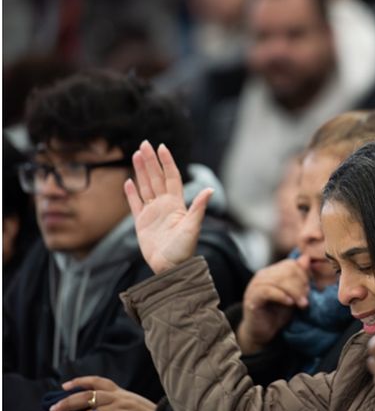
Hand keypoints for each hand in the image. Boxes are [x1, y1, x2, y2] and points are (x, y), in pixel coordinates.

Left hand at [49, 376, 155, 410]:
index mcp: (120, 393)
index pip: (98, 382)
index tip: (65, 386)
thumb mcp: (129, 404)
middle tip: (54, 409)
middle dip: (68, 402)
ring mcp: (120, 409)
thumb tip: (87, 409)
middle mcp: (119, 398)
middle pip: (88, 395)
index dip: (80, 382)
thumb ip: (112, 403)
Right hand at [124, 141, 212, 273]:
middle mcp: (164, 205)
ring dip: (141, 171)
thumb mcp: (193, 227)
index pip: (171, 177)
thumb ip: (199, 207)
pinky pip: (135, 204)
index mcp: (176, 203)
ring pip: (145, 187)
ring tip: (136, 155)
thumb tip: (210, 189)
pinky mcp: (141, 223)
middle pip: (156, 178)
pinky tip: (128, 181)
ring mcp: (152, 213)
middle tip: (144, 143)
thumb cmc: (184, 249)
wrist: (170, 267)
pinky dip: (131, 193)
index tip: (161, 147)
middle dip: (150, 161)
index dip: (166, 162)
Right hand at [237, 255, 310, 353]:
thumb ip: (299, 277)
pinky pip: (268, 291)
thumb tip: (306, 258)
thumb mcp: (293, 294)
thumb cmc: (277, 314)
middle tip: (305, 300)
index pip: (291, 264)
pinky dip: (282, 296)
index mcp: (271, 272)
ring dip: (294, 292)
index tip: (309, 291)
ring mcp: (255, 285)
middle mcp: (262, 275)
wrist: (261, 333)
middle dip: (300, 285)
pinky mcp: (251, 298)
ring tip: (301, 304)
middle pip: (287, 270)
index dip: (303, 276)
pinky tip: (290, 303)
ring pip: (279, 280)